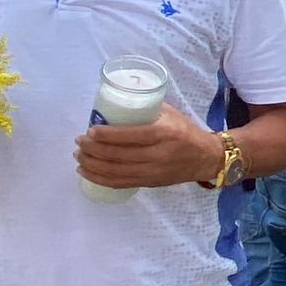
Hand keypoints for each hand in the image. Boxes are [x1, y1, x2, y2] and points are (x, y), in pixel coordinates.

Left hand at [75, 103, 220, 188]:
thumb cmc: (186, 131)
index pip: (129, 136)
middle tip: (79, 143)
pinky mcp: (150, 183)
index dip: (105, 135)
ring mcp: (153, 171)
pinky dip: (100, 179)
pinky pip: (120, 183)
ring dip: (92, 165)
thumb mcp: (171, 114)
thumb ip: (146, 109)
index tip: (89, 131)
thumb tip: (117, 103)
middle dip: (93, 150)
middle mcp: (158, 154)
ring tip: (79, 156)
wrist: (206, 158)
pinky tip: (86, 173)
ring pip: (116, 171)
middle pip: (118, 155)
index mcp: (163, 133)